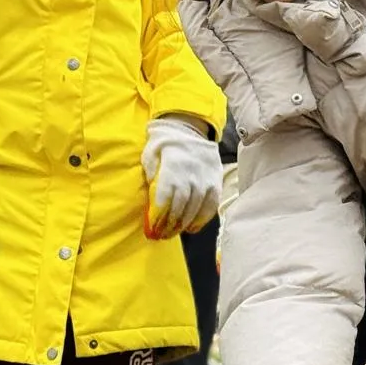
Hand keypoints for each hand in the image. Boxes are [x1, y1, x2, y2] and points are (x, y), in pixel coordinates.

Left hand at [142, 117, 221, 239]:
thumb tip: (151, 200)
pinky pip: (211, 206)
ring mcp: (206, 179)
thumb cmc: (164, 144)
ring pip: (196, 209)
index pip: (166, 197)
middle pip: (181, 206)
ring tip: (174, 233)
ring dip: (184, 224)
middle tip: (161, 235)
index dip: (159, 215)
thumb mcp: (150, 154)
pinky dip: (202, 220)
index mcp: (173, 166)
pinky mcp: (215, 182)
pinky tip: (192, 227)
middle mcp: (192, 174)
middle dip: (170, 224)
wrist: (189, 129)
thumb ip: (151, 176)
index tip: (152, 227)